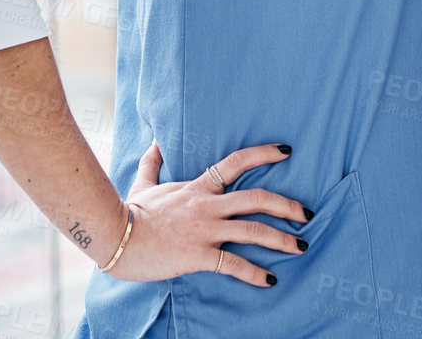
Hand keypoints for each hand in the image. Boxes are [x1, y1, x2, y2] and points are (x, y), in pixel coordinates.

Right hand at [105, 141, 309, 285]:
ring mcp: (204, 230)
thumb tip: (156, 141)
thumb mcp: (144, 182)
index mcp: (199, 186)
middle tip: (307, 214)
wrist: (114, 238)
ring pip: (253, 231)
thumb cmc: (129, 212)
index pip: (237, 162)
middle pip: (257, 199)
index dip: (264, 154)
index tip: (287, 151)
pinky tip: (270, 280)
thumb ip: (154, 162)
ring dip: (282, 239)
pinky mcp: (198, 256)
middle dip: (288, 206)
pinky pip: (233, 264)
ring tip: (302, 246)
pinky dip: (255, 273)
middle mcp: (207, 205)